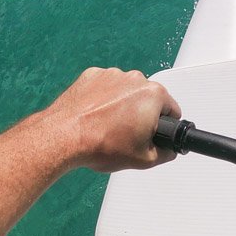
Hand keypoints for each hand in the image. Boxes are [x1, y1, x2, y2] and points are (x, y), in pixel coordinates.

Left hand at [39, 67, 181, 172]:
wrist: (63, 137)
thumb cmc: (99, 144)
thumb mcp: (144, 160)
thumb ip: (166, 153)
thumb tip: (168, 150)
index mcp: (153, 95)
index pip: (172, 109)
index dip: (163, 126)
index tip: (151, 134)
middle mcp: (135, 79)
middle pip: (148, 98)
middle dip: (141, 114)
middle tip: (127, 134)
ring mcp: (112, 75)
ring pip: (126, 92)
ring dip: (121, 105)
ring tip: (107, 127)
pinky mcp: (92, 76)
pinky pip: (104, 87)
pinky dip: (102, 99)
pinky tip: (95, 116)